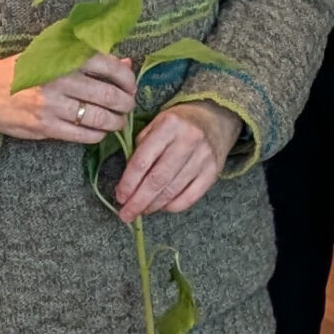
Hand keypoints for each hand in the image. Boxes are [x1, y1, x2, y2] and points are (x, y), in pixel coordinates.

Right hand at [0, 50, 135, 144]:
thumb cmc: (23, 71)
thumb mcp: (52, 55)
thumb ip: (90, 59)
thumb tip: (126, 64)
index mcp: (63, 57)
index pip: (108, 66)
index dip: (127, 79)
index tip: (130, 86)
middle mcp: (60, 80)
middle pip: (109, 95)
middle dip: (126, 103)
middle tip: (128, 106)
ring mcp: (53, 105)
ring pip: (99, 118)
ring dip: (116, 122)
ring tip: (118, 121)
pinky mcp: (46, 127)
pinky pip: (83, 135)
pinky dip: (98, 135)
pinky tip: (100, 131)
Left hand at [114, 100, 241, 218]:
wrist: (214, 118)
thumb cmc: (178, 123)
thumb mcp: (155, 124)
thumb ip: (140, 148)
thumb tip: (127, 184)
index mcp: (169, 125)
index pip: (142, 161)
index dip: (128, 183)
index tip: (119, 197)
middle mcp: (188, 140)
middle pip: (157, 179)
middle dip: (138, 201)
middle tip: (126, 214)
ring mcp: (203, 157)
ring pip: (173, 190)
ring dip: (154, 205)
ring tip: (141, 211)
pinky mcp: (214, 171)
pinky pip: (191, 196)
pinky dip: (173, 206)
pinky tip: (162, 207)